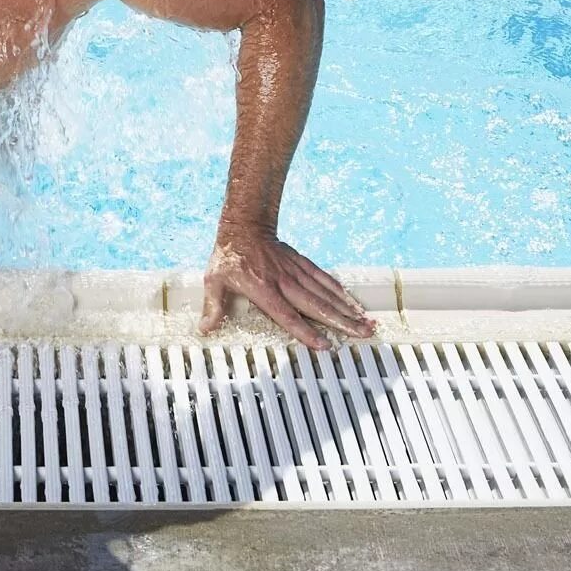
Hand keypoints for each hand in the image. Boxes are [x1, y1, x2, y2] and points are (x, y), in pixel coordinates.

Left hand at [199, 224, 375, 348]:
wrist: (244, 225)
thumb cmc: (228, 255)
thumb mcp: (213, 279)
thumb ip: (213, 306)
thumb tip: (205, 329)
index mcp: (264, 289)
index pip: (288, 315)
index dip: (306, 331)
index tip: (324, 344)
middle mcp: (284, 282)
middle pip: (317, 306)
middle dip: (341, 322)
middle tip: (362, 334)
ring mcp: (295, 272)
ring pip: (325, 293)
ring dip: (346, 309)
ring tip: (365, 322)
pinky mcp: (301, 264)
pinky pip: (323, 278)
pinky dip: (338, 290)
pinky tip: (351, 302)